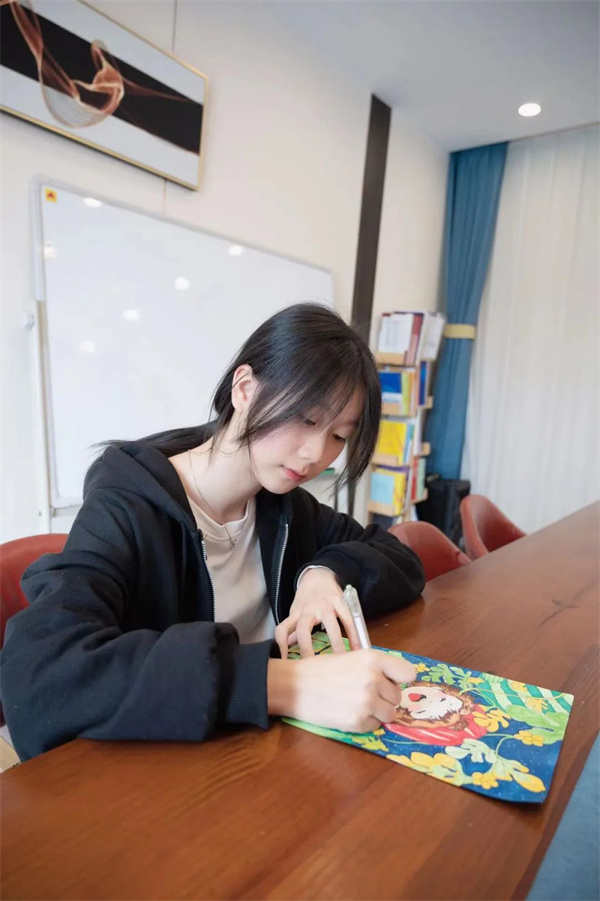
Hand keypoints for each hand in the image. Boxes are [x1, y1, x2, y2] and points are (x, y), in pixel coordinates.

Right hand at [268, 650, 416, 732]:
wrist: (294, 685)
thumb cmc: (320, 669)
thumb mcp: (351, 657)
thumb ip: (374, 667)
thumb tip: (395, 681)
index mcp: (373, 659)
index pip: (408, 673)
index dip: (400, 679)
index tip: (392, 682)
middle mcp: (374, 680)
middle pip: (397, 696)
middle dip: (385, 697)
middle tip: (364, 693)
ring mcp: (367, 702)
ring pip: (390, 714)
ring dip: (378, 712)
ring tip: (357, 704)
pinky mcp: (358, 722)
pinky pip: (374, 726)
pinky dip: (365, 722)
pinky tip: (348, 712)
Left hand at [275, 568, 360, 657]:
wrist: (318, 576)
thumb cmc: (306, 600)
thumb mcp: (296, 614)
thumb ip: (293, 633)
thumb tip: (287, 654)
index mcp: (295, 615)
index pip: (282, 630)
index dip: (281, 646)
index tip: (285, 663)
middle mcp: (308, 610)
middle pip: (303, 629)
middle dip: (307, 649)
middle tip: (313, 667)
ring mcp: (324, 605)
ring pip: (331, 626)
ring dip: (337, 645)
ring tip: (342, 662)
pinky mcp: (340, 602)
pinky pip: (348, 621)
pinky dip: (354, 636)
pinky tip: (357, 649)